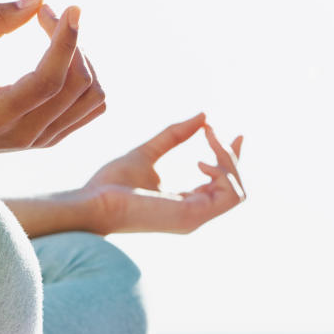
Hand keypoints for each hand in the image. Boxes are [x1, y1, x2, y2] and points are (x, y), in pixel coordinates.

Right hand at [0, 0, 106, 174]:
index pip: (50, 79)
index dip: (66, 41)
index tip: (72, 8)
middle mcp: (27, 133)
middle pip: (78, 84)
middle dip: (70, 41)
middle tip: (45, 14)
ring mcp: (42, 140)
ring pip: (93, 97)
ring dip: (83, 59)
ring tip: (55, 37)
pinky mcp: (51, 140)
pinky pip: (90, 107)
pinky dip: (86, 78)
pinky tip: (62, 60)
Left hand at [84, 113, 245, 233]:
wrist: (94, 201)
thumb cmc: (112, 183)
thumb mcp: (148, 151)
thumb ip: (175, 136)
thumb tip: (203, 116)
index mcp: (185, 203)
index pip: (223, 186)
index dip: (234, 159)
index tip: (238, 134)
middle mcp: (195, 213)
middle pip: (236, 187)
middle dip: (231, 155)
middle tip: (211, 132)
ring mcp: (195, 218)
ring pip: (238, 191)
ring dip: (229, 161)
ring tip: (209, 141)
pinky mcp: (193, 216)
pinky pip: (229, 195)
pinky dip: (223, 173)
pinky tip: (202, 160)